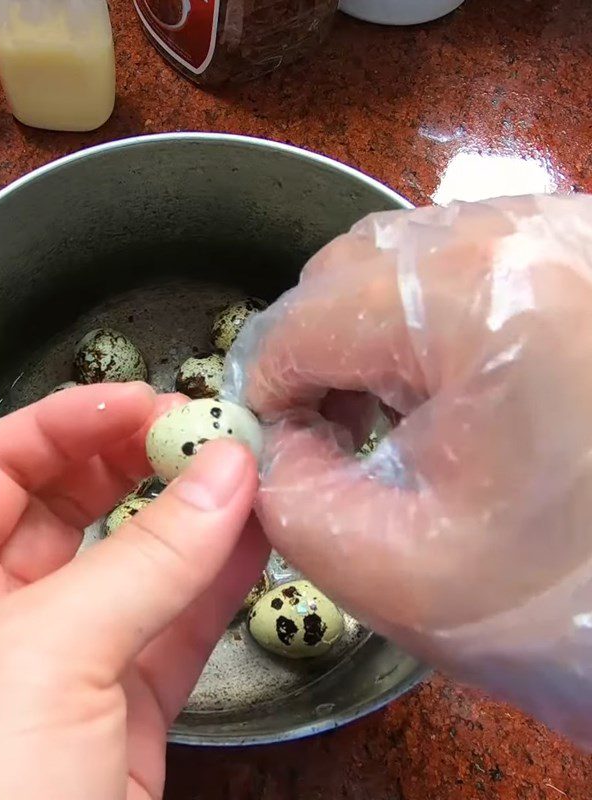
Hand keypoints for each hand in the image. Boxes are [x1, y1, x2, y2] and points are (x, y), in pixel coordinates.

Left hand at [0, 382, 266, 799]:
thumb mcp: (40, 656)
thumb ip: (144, 558)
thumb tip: (227, 471)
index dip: (67, 421)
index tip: (146, 400)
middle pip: (69, 507)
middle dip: (137, 462)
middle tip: (209, 430)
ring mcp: (60, 669)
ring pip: (133, 567)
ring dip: (190, 519)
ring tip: (250, 471)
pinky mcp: (121, 719)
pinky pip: (172, 629)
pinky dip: (215, 583)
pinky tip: (257, 540)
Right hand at [226, 194, 591, 745]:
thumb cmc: (563, 592)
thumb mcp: (392, 569)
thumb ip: (289, 493)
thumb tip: (275, 432)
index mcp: (470, 298)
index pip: (301, 322)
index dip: (268, 392)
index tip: (281, 450)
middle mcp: (520, 231)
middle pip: (343, 270)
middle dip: (316, 355)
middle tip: (334, 433)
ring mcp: (565, 229)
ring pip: (397, 258)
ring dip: (368, 334)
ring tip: (395, 412)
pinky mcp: (586, 248)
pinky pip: (461, 262)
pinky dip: (427, 319)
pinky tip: (453, 383)